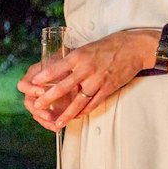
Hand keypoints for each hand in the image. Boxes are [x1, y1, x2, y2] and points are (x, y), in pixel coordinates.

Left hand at [18, 30, 153, 130]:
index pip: (57, 68)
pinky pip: (93, 103)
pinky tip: (77, 117)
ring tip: (57, 122)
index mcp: (79, 56)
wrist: (134, 48)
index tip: (33, 85)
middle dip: (48, 99)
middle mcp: (86, 69)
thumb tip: (56, 71)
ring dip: (66, 113)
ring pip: (78, 101)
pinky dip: (84, 111)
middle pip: (63, 87)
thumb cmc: (108, 46)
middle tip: (37, 107)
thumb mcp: (87, 48)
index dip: (44, 77)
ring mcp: (98, 80)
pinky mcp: (108, 88)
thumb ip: (73, 61)